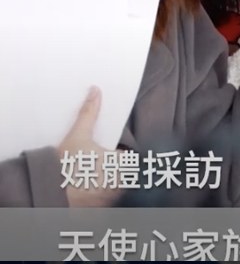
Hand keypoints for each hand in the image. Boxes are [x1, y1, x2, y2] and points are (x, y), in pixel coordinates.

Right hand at [59, 87, 118, 206]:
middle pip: (129, 174)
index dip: (122, 156)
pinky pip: (111, 202)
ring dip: (115, 185)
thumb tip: (96, 91)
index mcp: (121, 163)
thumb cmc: (64, 163)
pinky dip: (105, 198)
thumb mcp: (78, 135)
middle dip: (121, 171)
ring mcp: (112, 197)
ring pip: (121, 189)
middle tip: (103, 168)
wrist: (47, 190)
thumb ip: (89, 113)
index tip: (113, 155)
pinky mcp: (103, 209)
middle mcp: (121, 182)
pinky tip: (92, 192)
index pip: (131, 158)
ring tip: (96, 180)